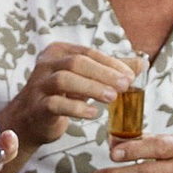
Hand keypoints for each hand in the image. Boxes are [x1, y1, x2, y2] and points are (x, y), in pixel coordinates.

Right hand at [4, 39, 137, 155]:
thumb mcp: (86, 80)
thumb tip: (142, 64)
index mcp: (58, 52)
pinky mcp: (36, 107)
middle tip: (125, 86)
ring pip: (64, 79)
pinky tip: (93, 113)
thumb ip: (111, 71)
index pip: (88, 52)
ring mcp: (38, 85)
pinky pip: (55, 104)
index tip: (130, 76)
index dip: (111, 63)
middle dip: (104, 74)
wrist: (30, 121)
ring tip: (112, 98)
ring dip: (92, 88)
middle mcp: (46, 64)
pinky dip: (77, 108)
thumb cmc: (61, 95)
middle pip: (77, 62)